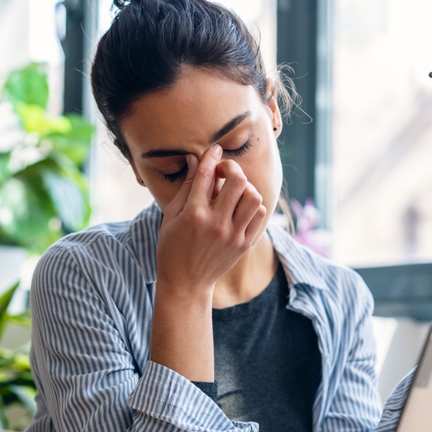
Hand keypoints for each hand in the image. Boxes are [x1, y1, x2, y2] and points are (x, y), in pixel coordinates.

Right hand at [155, 145, 266, 295]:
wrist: (186, 282)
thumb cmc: (172, 246)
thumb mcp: (171, 215)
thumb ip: (185, 186)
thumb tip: (195, 158)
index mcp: (194, 214)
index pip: (207, 174)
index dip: (212, 156)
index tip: (214, 150)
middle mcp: (216, 223)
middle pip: (237, 180)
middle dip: (231, 168)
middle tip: (224, 172)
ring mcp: (233, 235)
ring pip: (253, 196)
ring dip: (244, 187)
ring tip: (234, 191)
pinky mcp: (244, 244)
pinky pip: (259, 214)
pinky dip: (252, 204)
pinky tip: (240, 206)